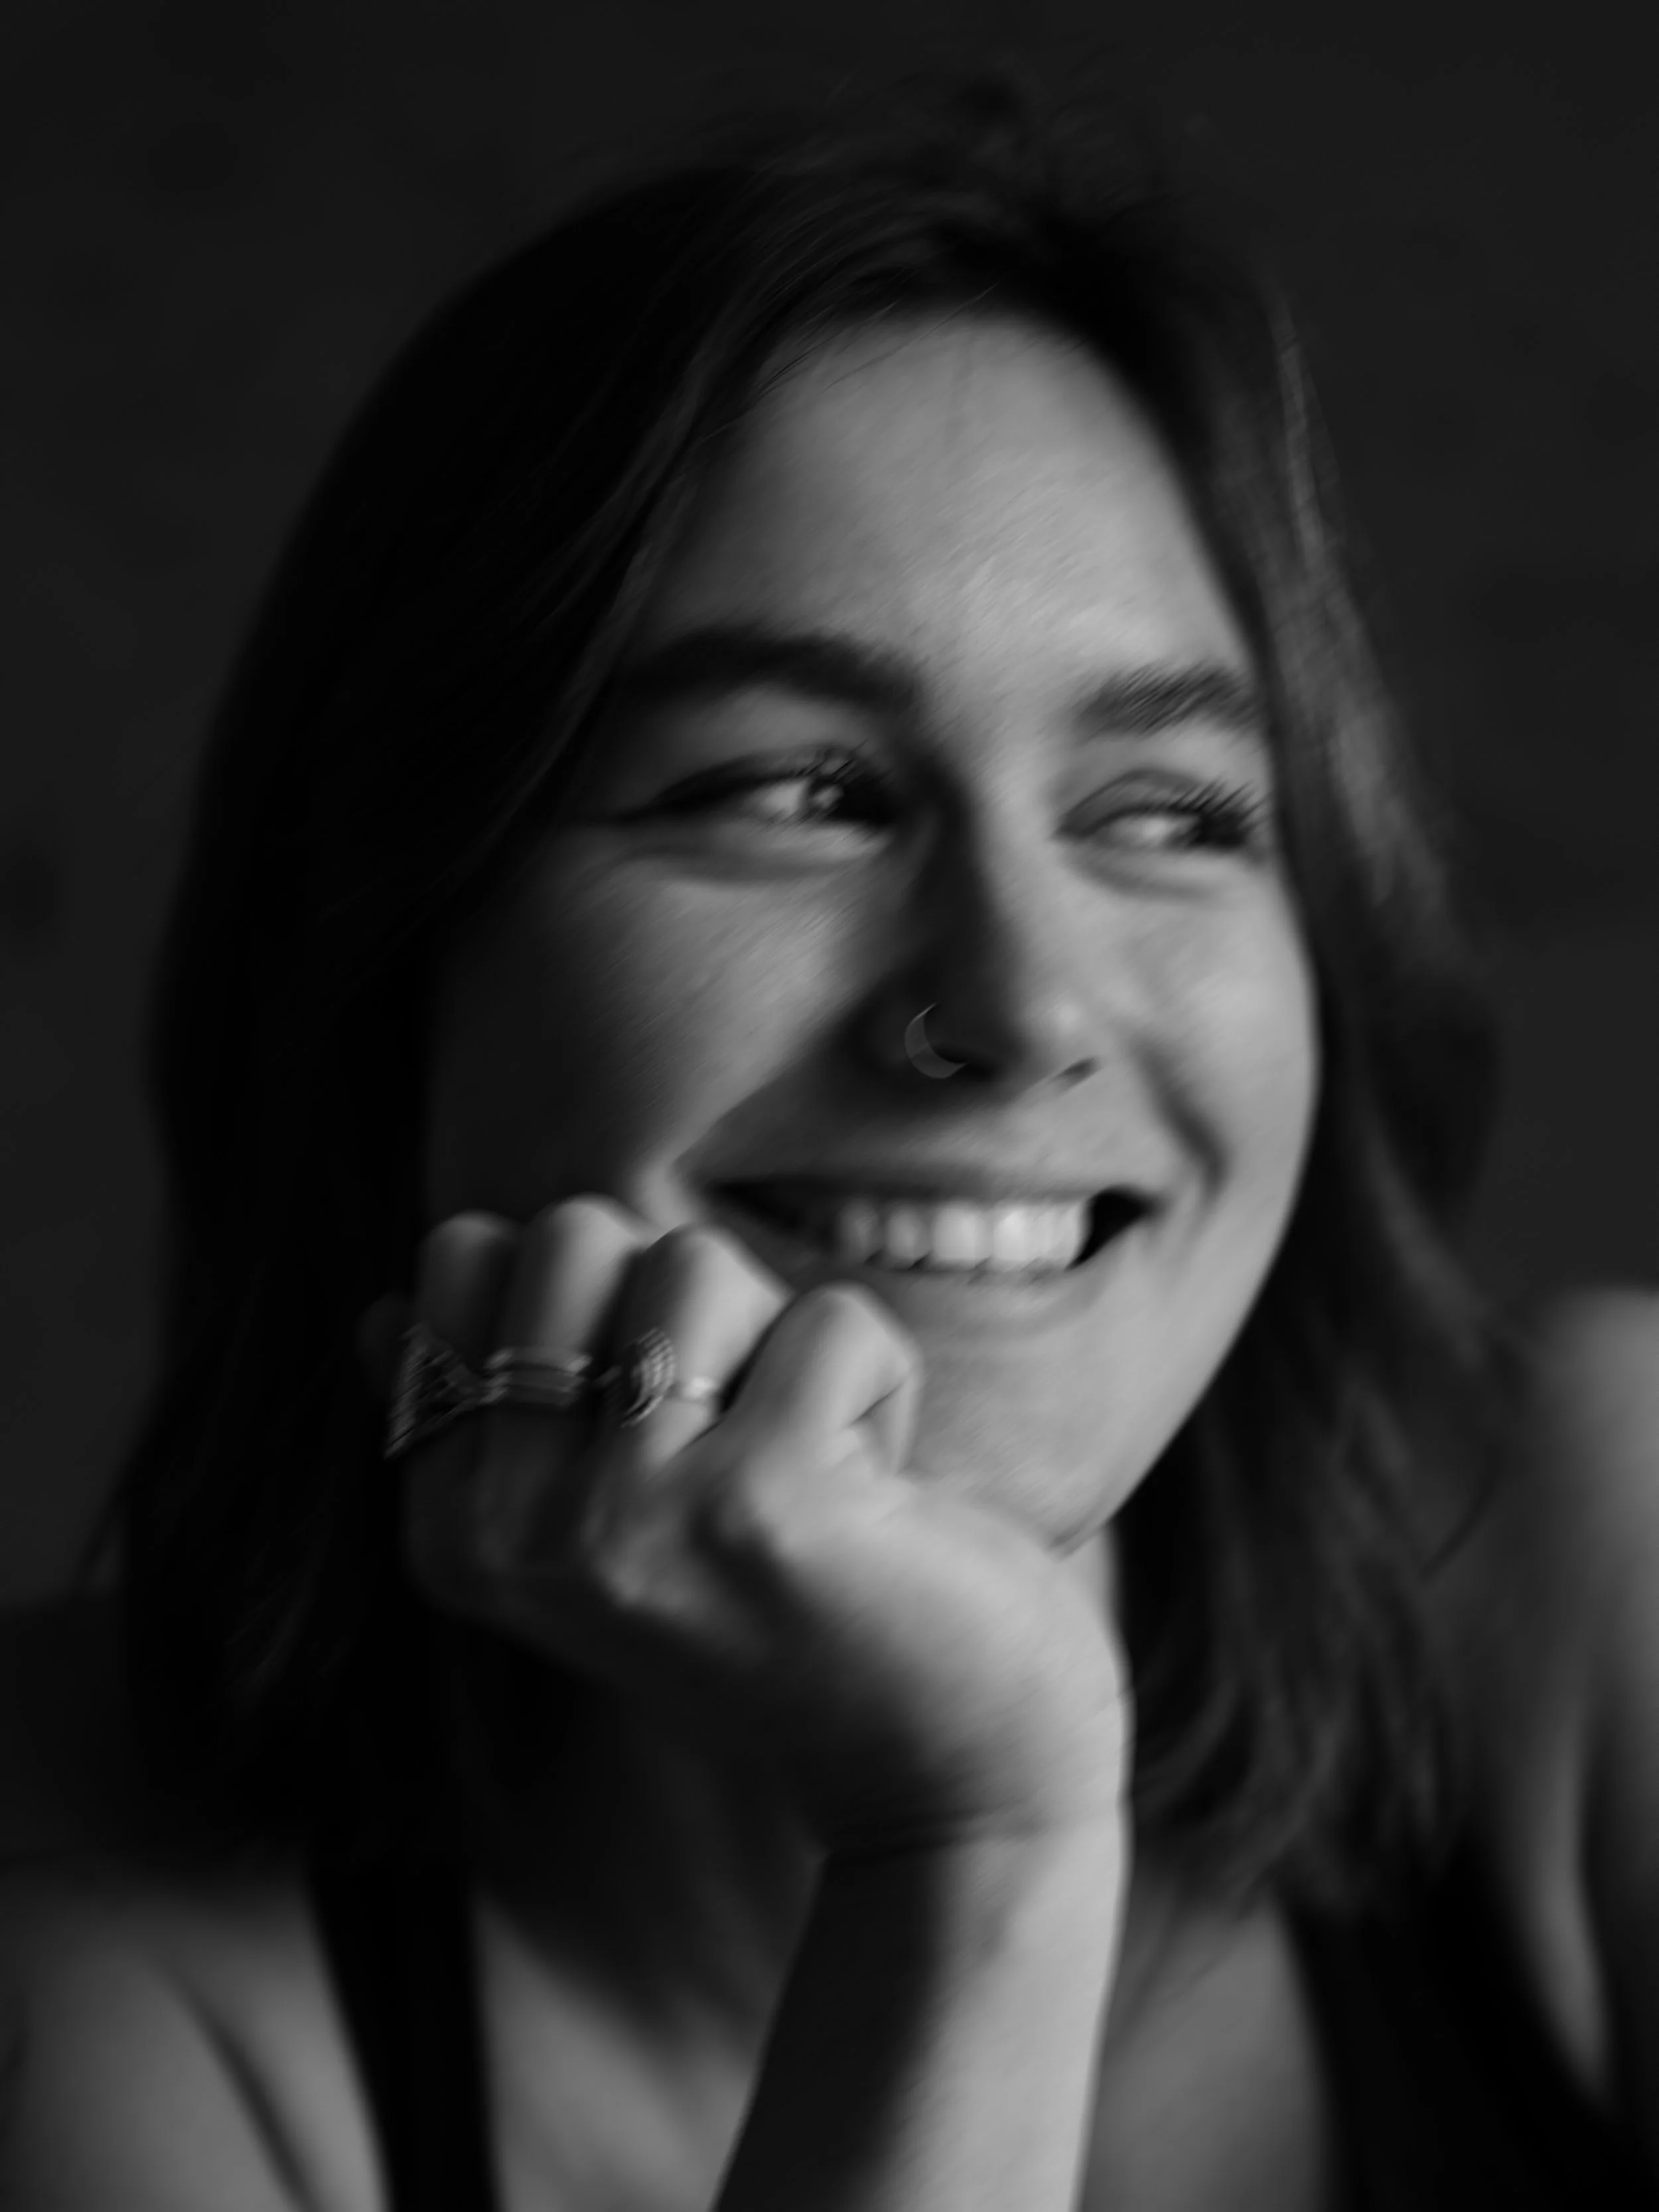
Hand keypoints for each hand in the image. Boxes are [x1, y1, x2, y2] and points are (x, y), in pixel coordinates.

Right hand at [387, 1197, 1130, 1854]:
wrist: (941, 1778)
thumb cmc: (779, 1616)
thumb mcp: (599, 1531)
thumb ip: (492, 1424)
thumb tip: (380, 1313)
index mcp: (454, 1527)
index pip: (464, 1257)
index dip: (592, 1290)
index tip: (651, 1418)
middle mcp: (512, 1533)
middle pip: (570, 1232)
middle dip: (685, 1294)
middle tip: (740, 1429)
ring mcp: (626, 1518)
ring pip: (694, 1261)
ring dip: (782, 1340)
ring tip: (807, 1464)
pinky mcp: (757, 1502)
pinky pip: (830, 1319)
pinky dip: (883, 1379)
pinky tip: (878, 1496)